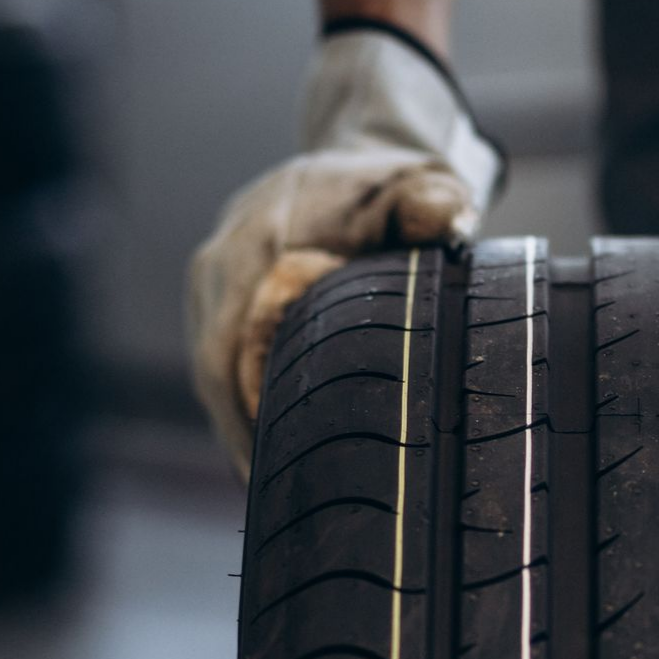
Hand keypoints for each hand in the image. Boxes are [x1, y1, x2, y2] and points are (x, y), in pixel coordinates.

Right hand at [186, 25, 501, 476]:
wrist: (356, 154)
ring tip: (271, 496)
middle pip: (215, 370)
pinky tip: (269, 456)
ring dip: (238, 428)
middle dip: (241, 437)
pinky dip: (241, 406)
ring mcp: (212, 280)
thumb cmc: (396, 183)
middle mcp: (222, 262)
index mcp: (262, 242)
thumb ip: (434, 201)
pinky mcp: (216, 296)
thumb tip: (446, 217)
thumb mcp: (425, 185)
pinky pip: (219, 362)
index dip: (249, 408)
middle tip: (275, 504)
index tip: (271, 466)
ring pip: (212, 372)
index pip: (238, 342)